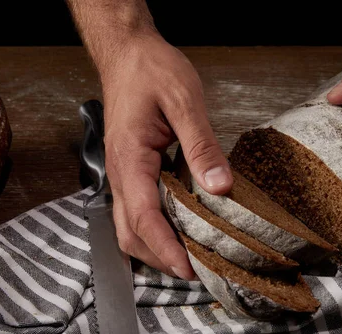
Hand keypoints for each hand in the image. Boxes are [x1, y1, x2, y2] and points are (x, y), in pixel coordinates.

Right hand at [99, 34, 232, 278]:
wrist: (129, 53)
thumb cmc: (152, 71)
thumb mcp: (185, 102)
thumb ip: (201, 146)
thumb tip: (220, 187)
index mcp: (131, 159)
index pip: (144, 217)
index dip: (166, 248)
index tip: (189, 268)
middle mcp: (121, 173)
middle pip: (130, 232)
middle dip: (159, 258)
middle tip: (194, 271)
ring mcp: (124, 173)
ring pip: (130, 225)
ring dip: (155, 247)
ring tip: (189, 257)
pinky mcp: (132, 169)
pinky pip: (137, 209)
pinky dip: (156, 228)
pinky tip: (180, 229)